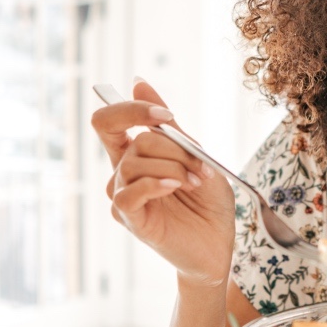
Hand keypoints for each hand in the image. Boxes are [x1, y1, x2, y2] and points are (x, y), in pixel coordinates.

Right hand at [91, 79, 236, 283]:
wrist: (218, 244)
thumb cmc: (207, 202)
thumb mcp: (195, 155)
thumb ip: (168, 126)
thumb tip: (138, 83)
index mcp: (135, 154)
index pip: (108, 121)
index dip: (131, 110)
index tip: (166, 117)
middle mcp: (123, 172)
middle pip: (134, 141)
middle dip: (176, 148)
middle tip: (201, 167)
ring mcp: (123, 196)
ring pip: (135, 163)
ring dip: (174, 168)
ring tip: (196, 183)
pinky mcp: (130, 218)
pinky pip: (128, 193)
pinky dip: (154, 184)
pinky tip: (174, 187)